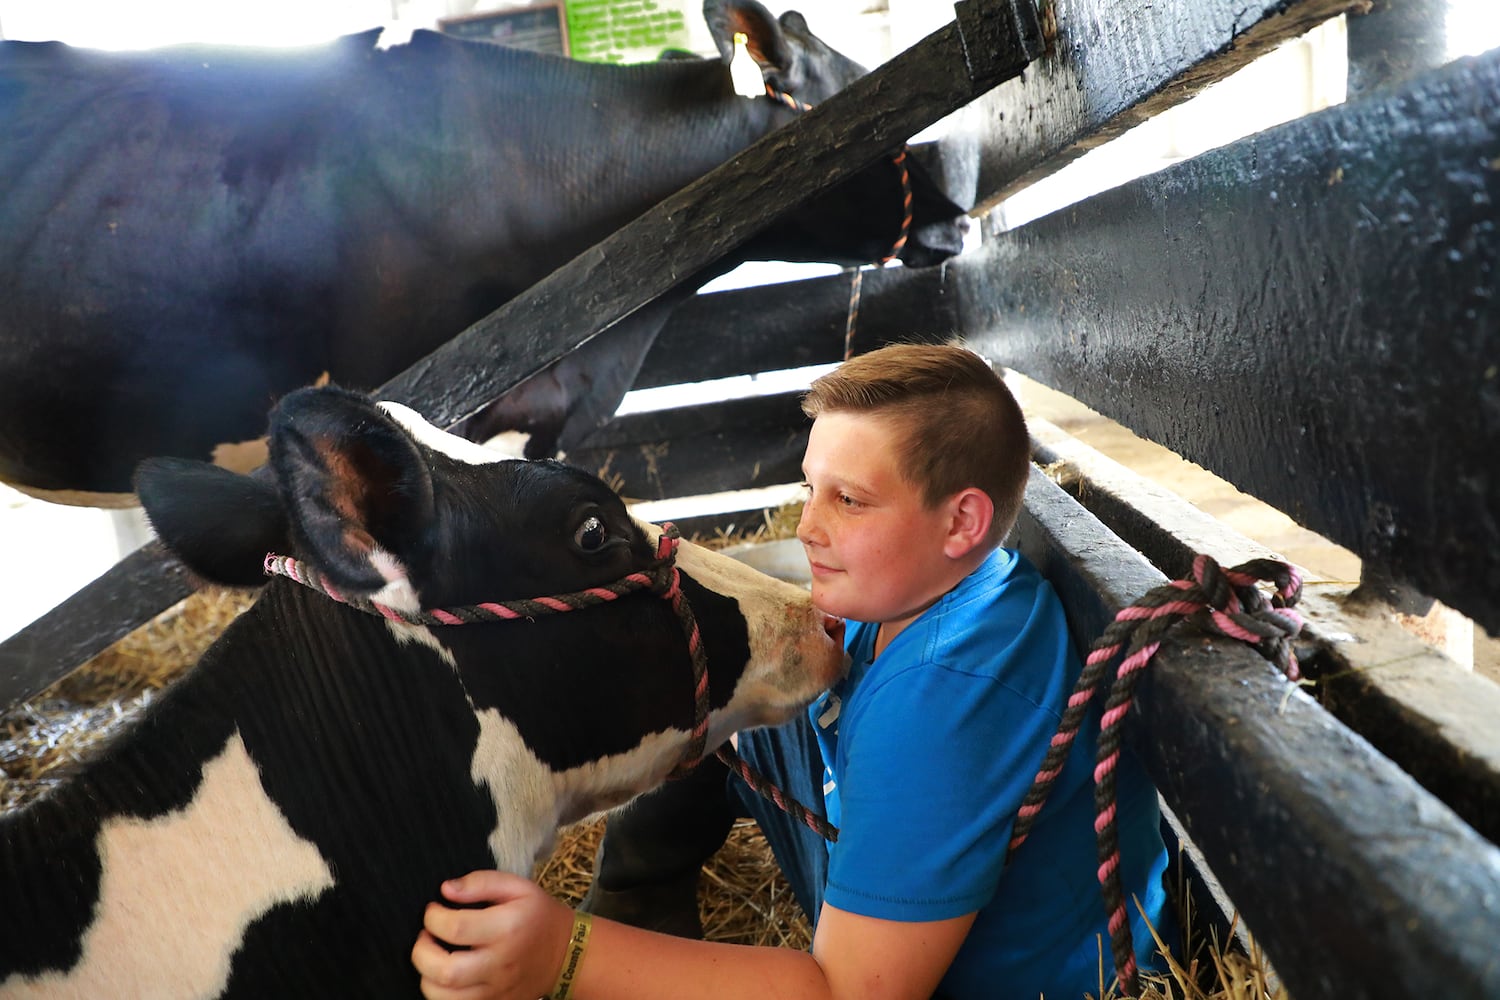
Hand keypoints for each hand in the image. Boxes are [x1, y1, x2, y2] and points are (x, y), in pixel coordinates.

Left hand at [411, 870, 573, 999]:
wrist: (565, 954)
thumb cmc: (537, 915)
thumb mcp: (518, 887)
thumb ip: (481, 882)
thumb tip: (446, 890)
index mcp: (507, 928)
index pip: (455, 927)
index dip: (433, 917)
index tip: (434, 909)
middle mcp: (500, 963)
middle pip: (446, 971)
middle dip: (421, 952)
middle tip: (425, 936)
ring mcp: (497, 991)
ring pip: (445, 997)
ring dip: (427, 976)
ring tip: (432, 957)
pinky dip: (441, 994)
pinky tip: (444, 975)